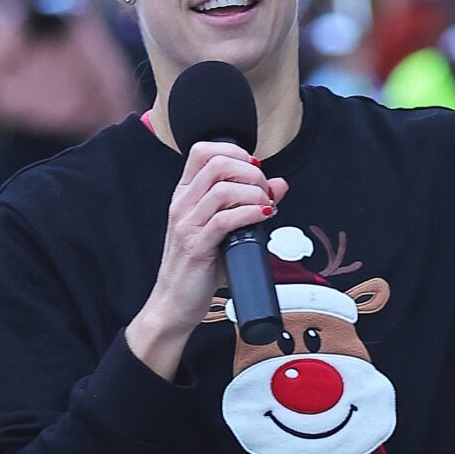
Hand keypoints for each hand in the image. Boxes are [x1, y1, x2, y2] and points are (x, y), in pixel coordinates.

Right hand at [127, 140, 288, 376]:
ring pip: (222, 189)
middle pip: (216, 164)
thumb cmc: (197, 267)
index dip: (234, 151)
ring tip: (266, 205)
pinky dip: (250, 213)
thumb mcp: (224, 230)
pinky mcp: (196, 246)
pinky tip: (263, 216)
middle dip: (250, 171)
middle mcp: (182, 205)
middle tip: (265, 188)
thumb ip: (249, 204)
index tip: (255, 166)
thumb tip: (280, 184)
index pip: (203, 151)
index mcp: (184, 195)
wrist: (175, 302)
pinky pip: (226, 219)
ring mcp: (186, 224)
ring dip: (254, 193)